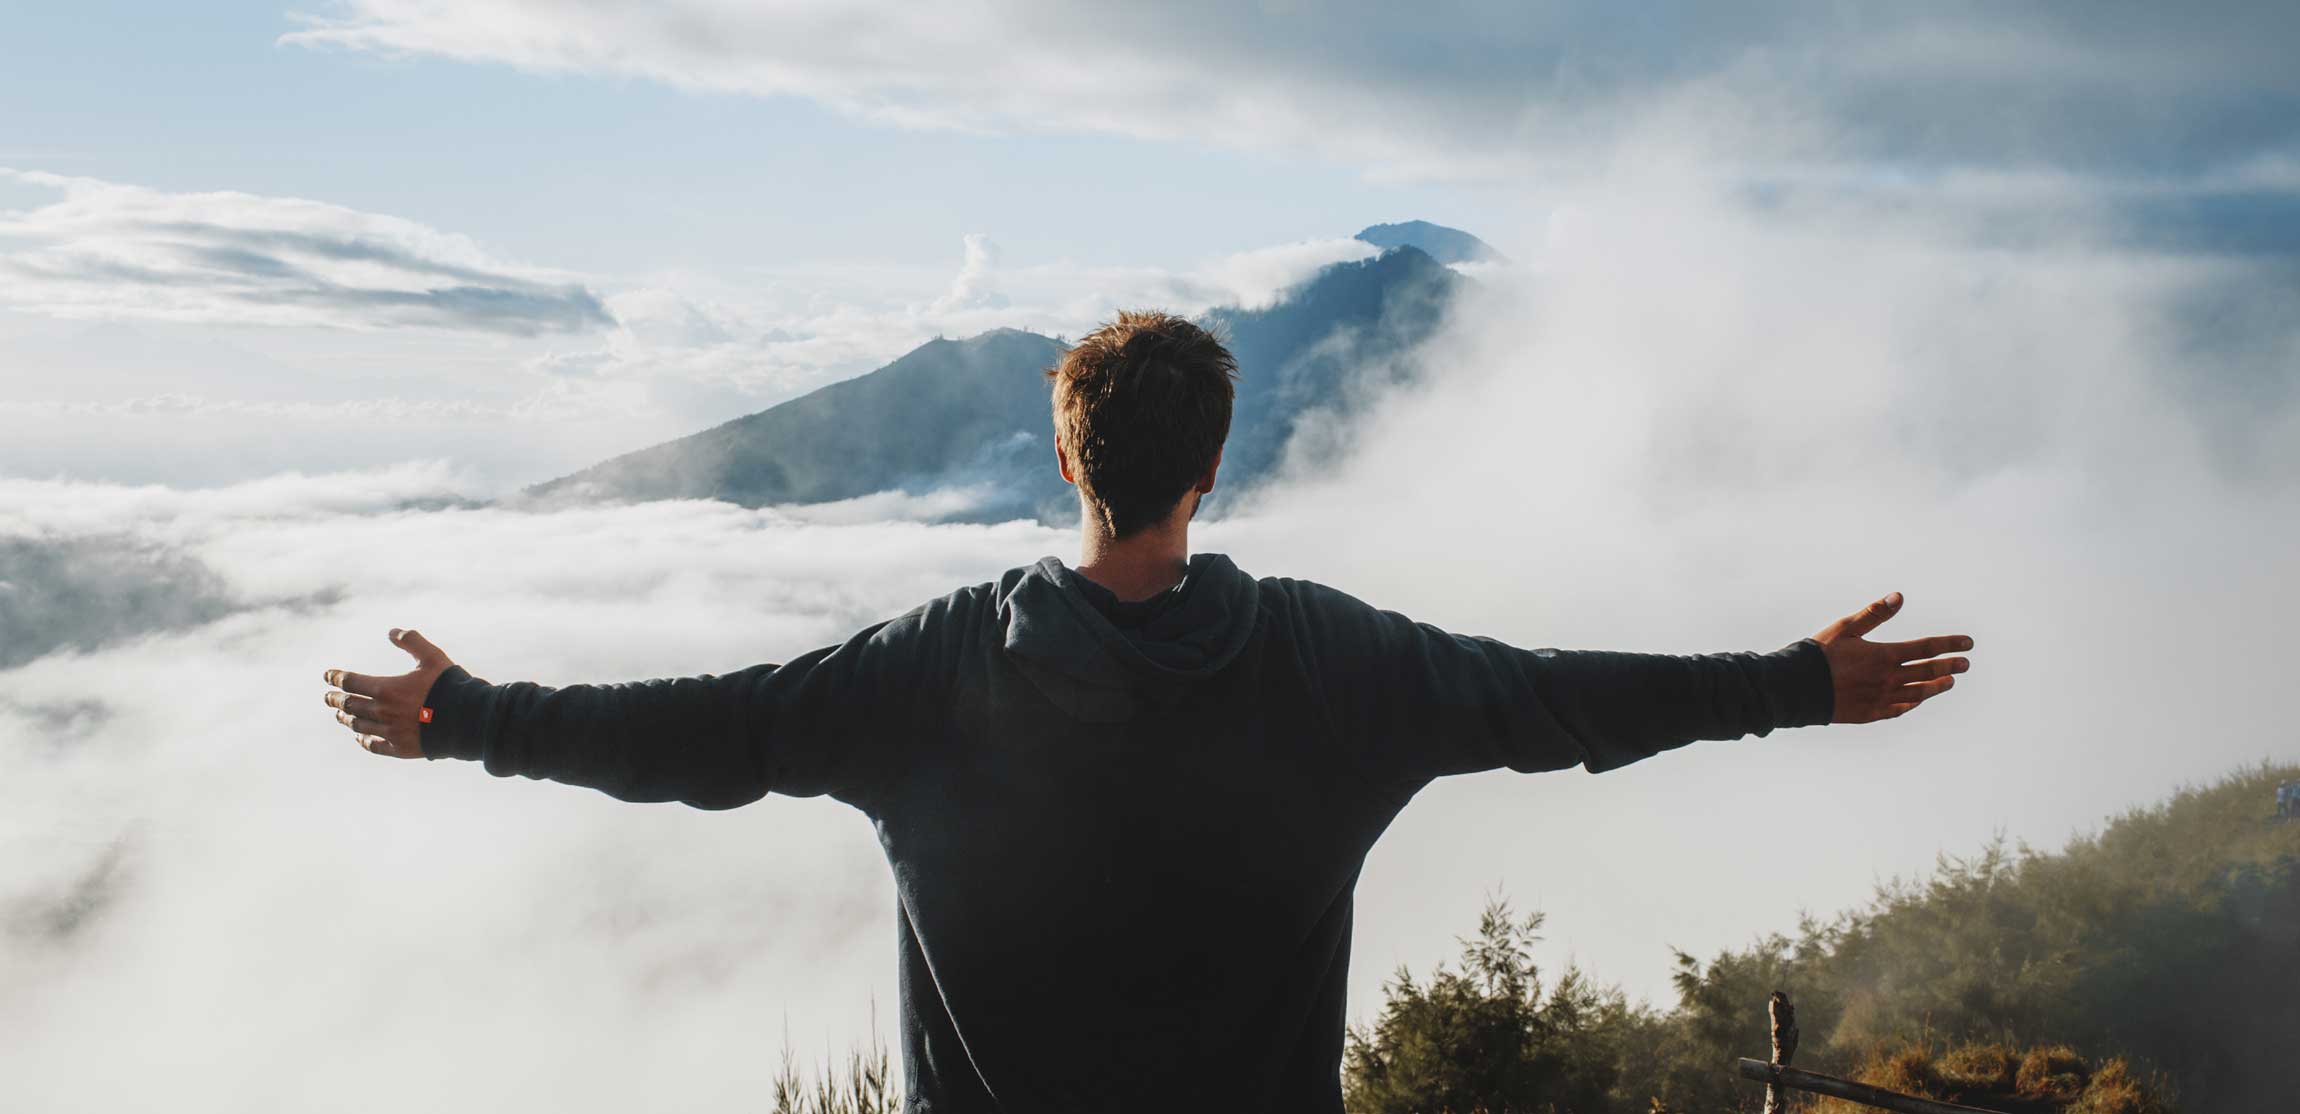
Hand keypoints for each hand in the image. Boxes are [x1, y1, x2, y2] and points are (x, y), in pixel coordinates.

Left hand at [323, 628, 455, 758]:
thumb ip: (412, 641)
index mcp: (386, 689)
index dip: (336, 678)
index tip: (328, 676)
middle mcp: (383, 712)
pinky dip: (363, 740)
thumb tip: (391, 631)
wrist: (468, 720)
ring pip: (358, 725)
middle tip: (328, 697)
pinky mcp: (400, 749)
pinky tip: (360, 737)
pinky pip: (374, 745)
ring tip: (340, 716)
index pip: (351, 682)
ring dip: (346, 719)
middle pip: (350, 705)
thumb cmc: (450, 686)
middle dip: (336, 699)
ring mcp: (390, 732)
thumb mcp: (433, 657)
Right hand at [1812, 593, 1972, 723]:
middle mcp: (1888, 678)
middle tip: (1966, 664)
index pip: (1926, 648)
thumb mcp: (1846, 628)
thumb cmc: (1820, 654)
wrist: (1799, 687)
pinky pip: (1899, 709)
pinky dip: (1912, 703)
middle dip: (1950, 666)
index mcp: (1884, 655)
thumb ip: (1874, 613)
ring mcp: (1881, 698)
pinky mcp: (1871, 713)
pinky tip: (1917, 700)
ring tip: (1948, 682)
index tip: (1968, 643)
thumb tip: (1899, 597)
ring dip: (1936, 686)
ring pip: (1918, 693)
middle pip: (1927, 671)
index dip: (1949, 644)